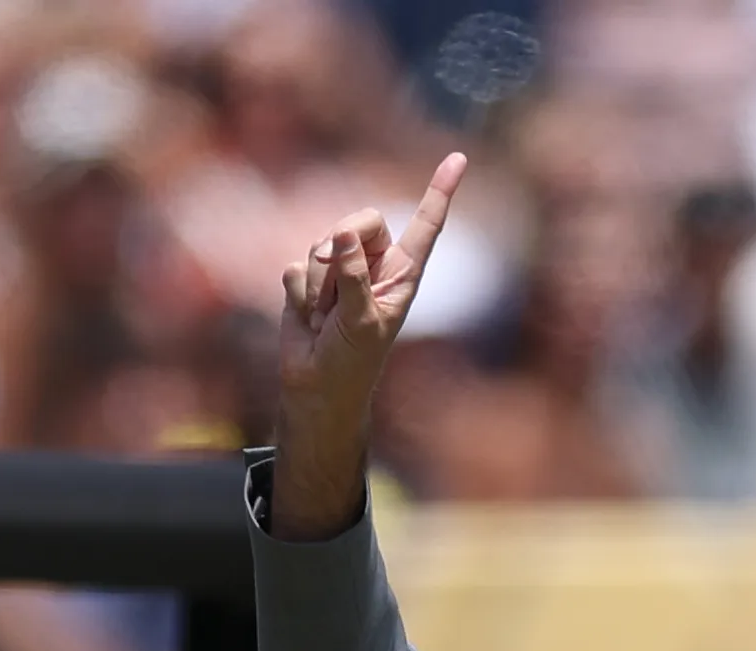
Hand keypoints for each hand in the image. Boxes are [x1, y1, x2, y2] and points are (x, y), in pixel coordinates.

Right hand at [272, 153, 466, 538]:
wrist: (317, 387)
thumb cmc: (353, 362)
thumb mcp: (362, 321)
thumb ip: (354, 276)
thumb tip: (340, 236)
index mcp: (404, 273)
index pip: (425, 224)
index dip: (440, 191)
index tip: (459, 158)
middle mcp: (374, 263)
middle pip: (359, 221)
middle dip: (344, 251)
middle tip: (340, 297)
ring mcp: (340, 267)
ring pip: (322, 245)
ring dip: (320, 287)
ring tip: (327, 319)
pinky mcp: (307, 277)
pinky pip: (296, 266)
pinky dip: (300, 296)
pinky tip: (309, 319)